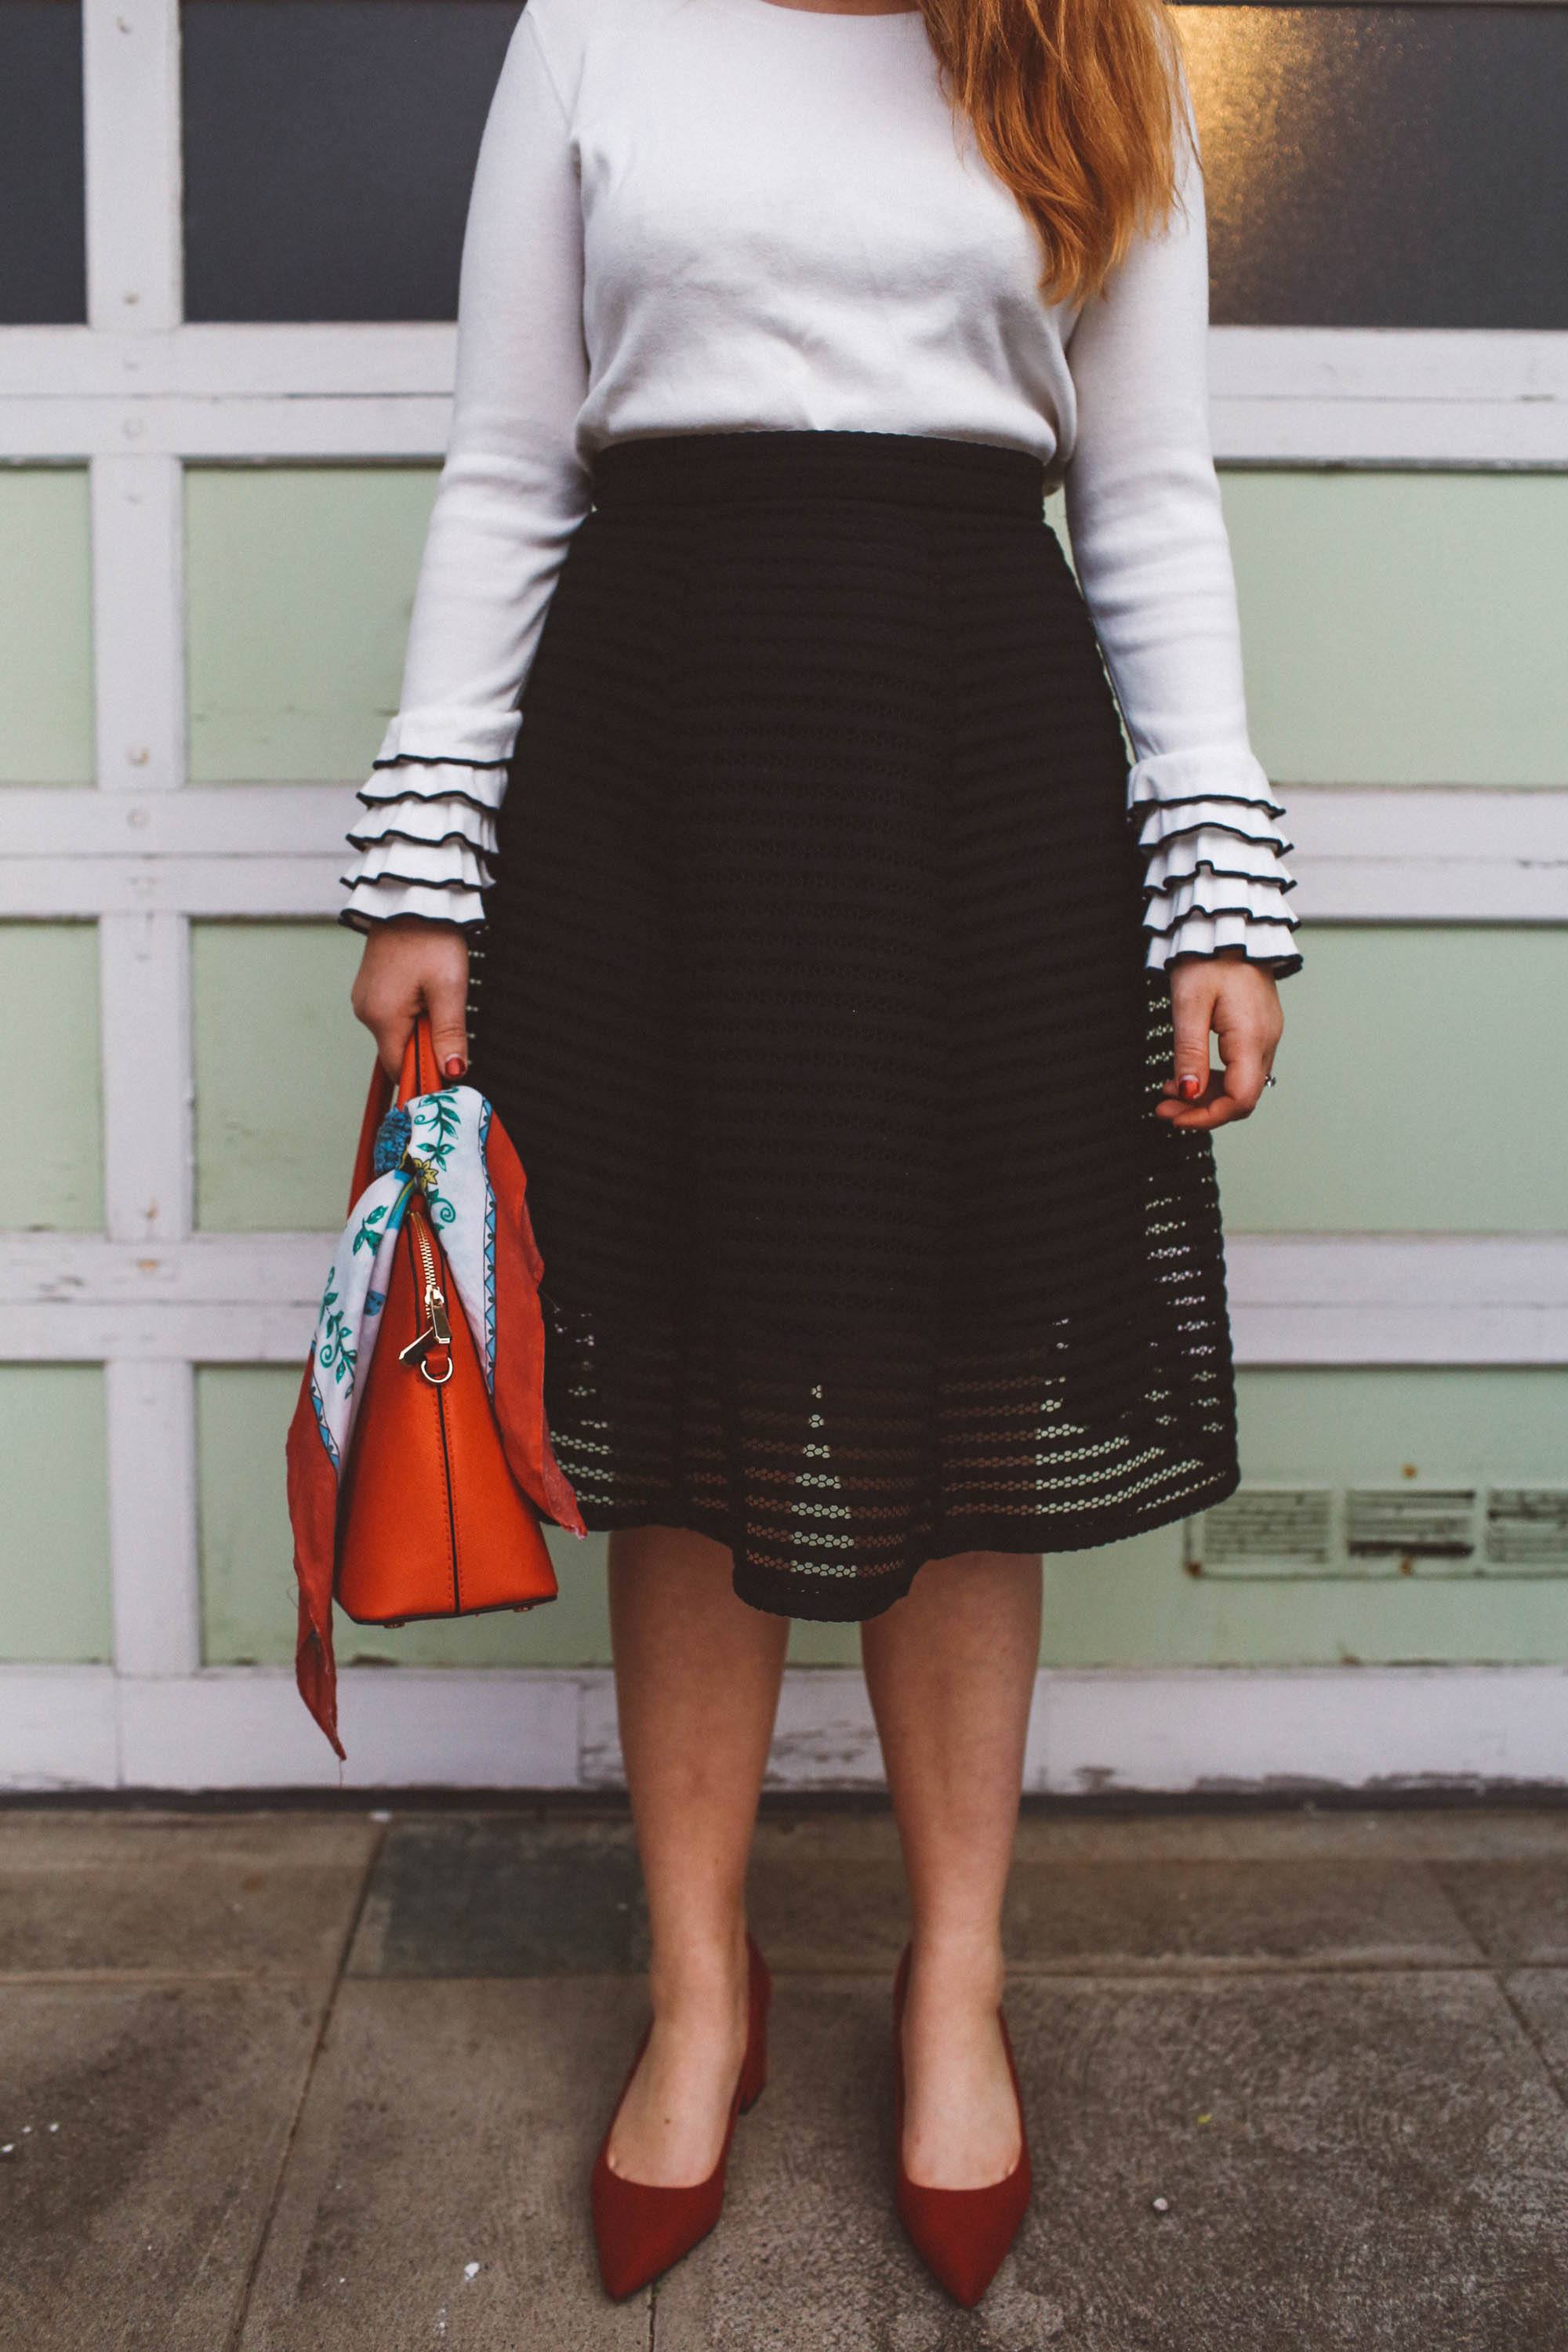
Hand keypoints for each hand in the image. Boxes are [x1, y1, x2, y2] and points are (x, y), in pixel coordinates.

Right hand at [350, 918, 469, 1081]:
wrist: (411, 897)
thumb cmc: (431, 938)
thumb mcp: (449, 988)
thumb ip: (449, 1034)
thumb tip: (453, 1073)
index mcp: (381, 1017)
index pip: (399, 1069)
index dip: (426, 1073)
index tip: (451, 1064)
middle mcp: (365, 1012)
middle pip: (399, 1051)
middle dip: (426, 1044)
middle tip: (448, 1013)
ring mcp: (364, 998)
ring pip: (397, 1032)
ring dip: (420, 1025)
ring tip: (437, 994)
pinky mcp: (370, 987)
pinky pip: (392, 1013)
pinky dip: (411, 1010)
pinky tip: (424, 987)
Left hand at [1155, 948, 1282, 1130]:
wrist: (1229, 925)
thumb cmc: (1208, 958)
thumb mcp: (1189, 1004)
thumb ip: (1190, 1052)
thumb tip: (1189, 1093)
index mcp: (1252, 1038)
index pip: (1240, 1100)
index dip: (1207, 1117)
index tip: (1174, 1116)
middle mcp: (1267, 1041)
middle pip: (1242, 1098)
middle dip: (1202, 1111)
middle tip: (1164, 1108)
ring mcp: (1267, 1035)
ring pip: (1242, 1085)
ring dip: (1206, 1096)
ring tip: (1168, 1092)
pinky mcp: (1259, 1029)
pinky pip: (1242, 1068)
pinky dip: (1216, 1079)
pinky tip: (1189, 1075)